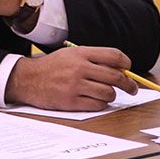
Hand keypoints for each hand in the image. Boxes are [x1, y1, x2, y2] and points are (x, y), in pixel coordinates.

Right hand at [6, 46, 138, 110]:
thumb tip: (119, 69)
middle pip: (116, 77)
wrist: (27, 79)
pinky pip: (97, 105)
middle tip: (132, 89)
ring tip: (106, 94)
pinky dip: (100, 104)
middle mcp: (79, 68)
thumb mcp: (69, 55)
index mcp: (80, 54)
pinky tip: (94, 100)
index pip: (114, 55)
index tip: (128, 69)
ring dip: (111, 95)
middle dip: (129, 84)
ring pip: (108, 93)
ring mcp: (75, 85)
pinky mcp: (71, 101)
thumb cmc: (51, 67)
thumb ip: (92, 59)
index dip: (126, 63)